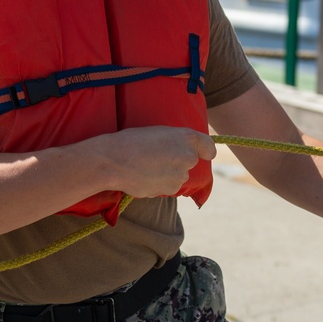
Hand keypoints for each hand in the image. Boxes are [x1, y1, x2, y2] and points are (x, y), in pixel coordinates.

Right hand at [95, 126, 215, 198]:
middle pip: (189, 161)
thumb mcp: (158, 132)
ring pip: (178, 175)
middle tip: (156, 156)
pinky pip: (168, 186)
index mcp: (186, 137)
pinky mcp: (171, 189)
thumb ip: (175, 141)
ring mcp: (181, 175)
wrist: (114, 161)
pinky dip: (159, 183)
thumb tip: (180, 152)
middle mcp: (188, 156)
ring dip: (168, 173)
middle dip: (177, 161)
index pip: (209, 147)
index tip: (203, 154)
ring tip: (146, 166)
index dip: (205, 151)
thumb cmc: (131, 141)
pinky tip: (144, 176)